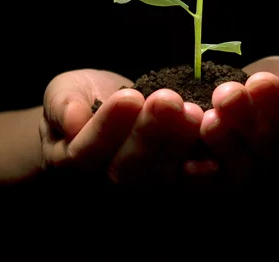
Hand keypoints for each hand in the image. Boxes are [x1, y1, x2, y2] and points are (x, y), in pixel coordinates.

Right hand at [40, 69, 201, 186]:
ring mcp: (147, 187)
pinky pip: (190, 184)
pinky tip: (215, 156)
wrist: (112, 110)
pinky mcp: (177, 181)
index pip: (87, 152)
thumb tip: (72, 119)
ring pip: (163, 178)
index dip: (108, 127)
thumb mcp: (65, 91)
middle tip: (168, 101)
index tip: (128, 97)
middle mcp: (110, 182)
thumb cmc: (84, 99)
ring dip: (180, 146)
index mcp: (77, 160)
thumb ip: (63, 104)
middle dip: (151, 134)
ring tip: (193, 114)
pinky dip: (204, 172)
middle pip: (130, 170)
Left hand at [196, 56, 278, 187]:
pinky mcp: (224, 181)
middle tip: (228, 94)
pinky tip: (188, 165)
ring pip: (239, 170)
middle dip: (245, 120)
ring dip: (221, 145)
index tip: (260, 81)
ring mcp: (255, 177)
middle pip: (267, 150)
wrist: (275, 102)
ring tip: (209, 120)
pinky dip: (200, 178)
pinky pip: (213, 185)